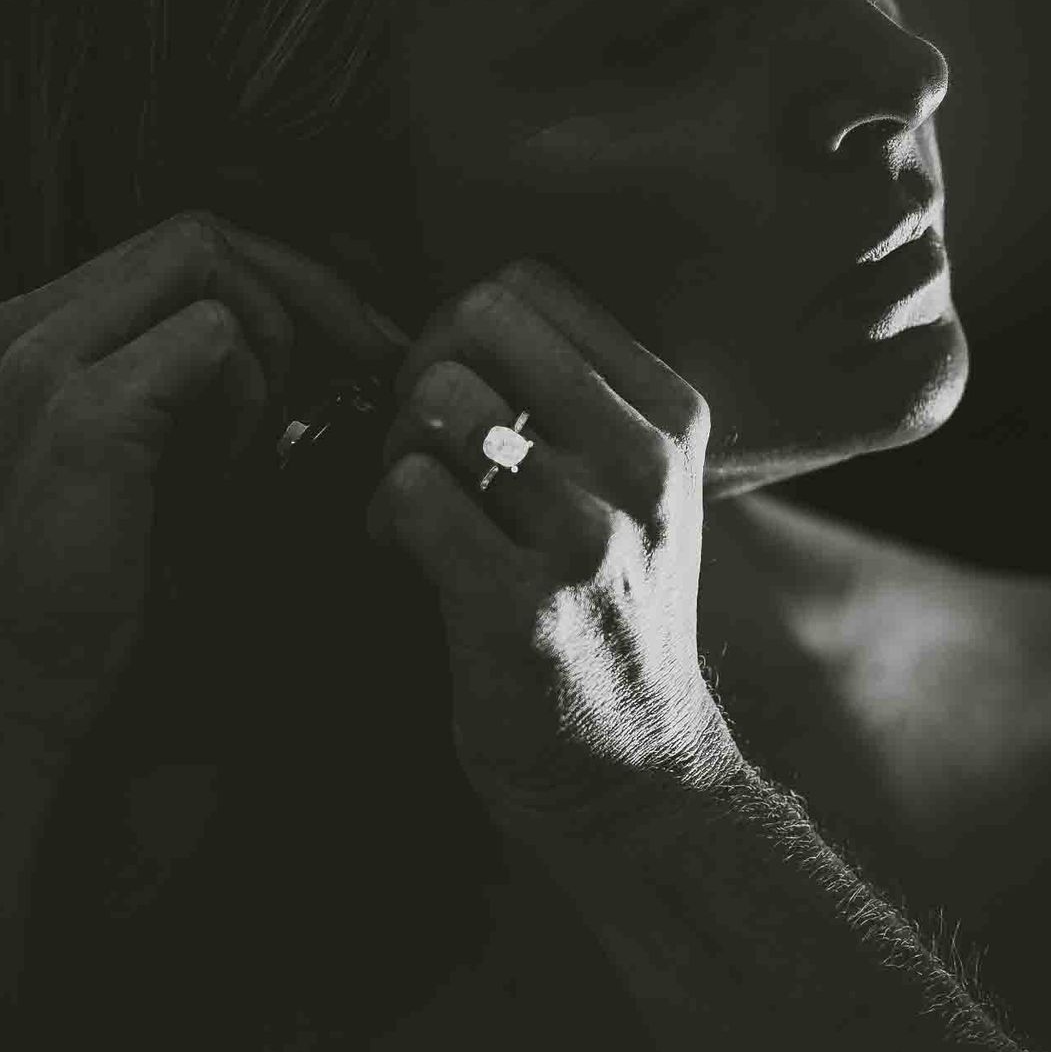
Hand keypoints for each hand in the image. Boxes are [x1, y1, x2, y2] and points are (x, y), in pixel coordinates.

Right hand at [0, 210, 406, 760]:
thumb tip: (312, 363)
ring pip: (204, 258)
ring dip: (274, 336)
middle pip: (195, 235)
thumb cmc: (78, 614)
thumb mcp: (136, 479)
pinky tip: (234, 472)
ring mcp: (42, 359)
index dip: (274, 284)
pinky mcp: (82, 411)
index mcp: (25, 339)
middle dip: (304, 286)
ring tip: (269, 437)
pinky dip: (250, 393)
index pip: (170, 253)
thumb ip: (190, 405)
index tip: (352, 346)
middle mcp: (21, 328)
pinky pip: (213, 336)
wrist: (2, 705)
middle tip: (377, 357)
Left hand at [364, 257, 737, 839]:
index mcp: (671, 416)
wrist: (632, 767)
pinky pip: (410, 491)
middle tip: (419, 439)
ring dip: (395, 445)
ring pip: (438, 400)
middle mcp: (642, 464)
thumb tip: (456, 312)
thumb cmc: (609, 606)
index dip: (463, 325)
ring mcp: (587, 535)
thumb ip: (574, 397)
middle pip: (478, 320)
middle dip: (420, 368)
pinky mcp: (520, 605)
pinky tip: (396, 551)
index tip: (461, 392)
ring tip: (411, 498)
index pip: (530, 284)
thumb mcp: (637, 486)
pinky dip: (379, 515)